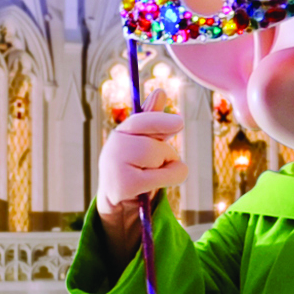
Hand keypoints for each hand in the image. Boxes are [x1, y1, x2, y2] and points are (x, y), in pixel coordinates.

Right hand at [95, 110, 188, 233]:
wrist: (118, 201)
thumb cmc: (135, 167)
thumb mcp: (144, 143)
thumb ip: (153, 121)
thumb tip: (160, 92)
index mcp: (120, 133)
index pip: (140, 122)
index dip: (160, 121)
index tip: (180, 123)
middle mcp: (113, 147)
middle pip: (155, 144)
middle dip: (166, 154)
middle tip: (158, 164)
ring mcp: (116, 167)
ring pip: (159, 158)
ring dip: (168, 167)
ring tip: (154, 175)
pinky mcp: (124, 185)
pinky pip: (163, 177)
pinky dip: (171, 178)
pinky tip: (157, 185)